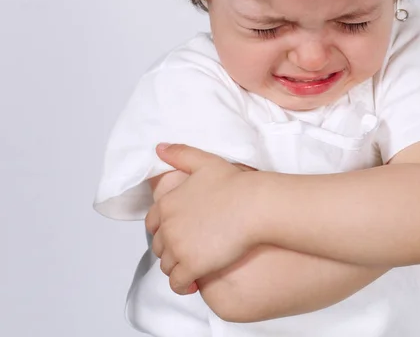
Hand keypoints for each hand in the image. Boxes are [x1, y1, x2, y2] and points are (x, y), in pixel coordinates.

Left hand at [145, 144, 260, 294]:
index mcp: (167, 204)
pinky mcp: (191, 266)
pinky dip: (183, 285)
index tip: (178, 233)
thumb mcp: (204, 162)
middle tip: (188, 251)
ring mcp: (178, 248)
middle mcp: (167, 227)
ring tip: (193, 266)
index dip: (164, 230)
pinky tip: (194, 283)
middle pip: (159, 247)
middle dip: (171, 250)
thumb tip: (159, 147)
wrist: (254, 205)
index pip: (152, 224)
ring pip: (167, 266)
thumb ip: (180, 154)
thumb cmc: (234, 184)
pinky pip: (178, 283)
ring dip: (177, 267)